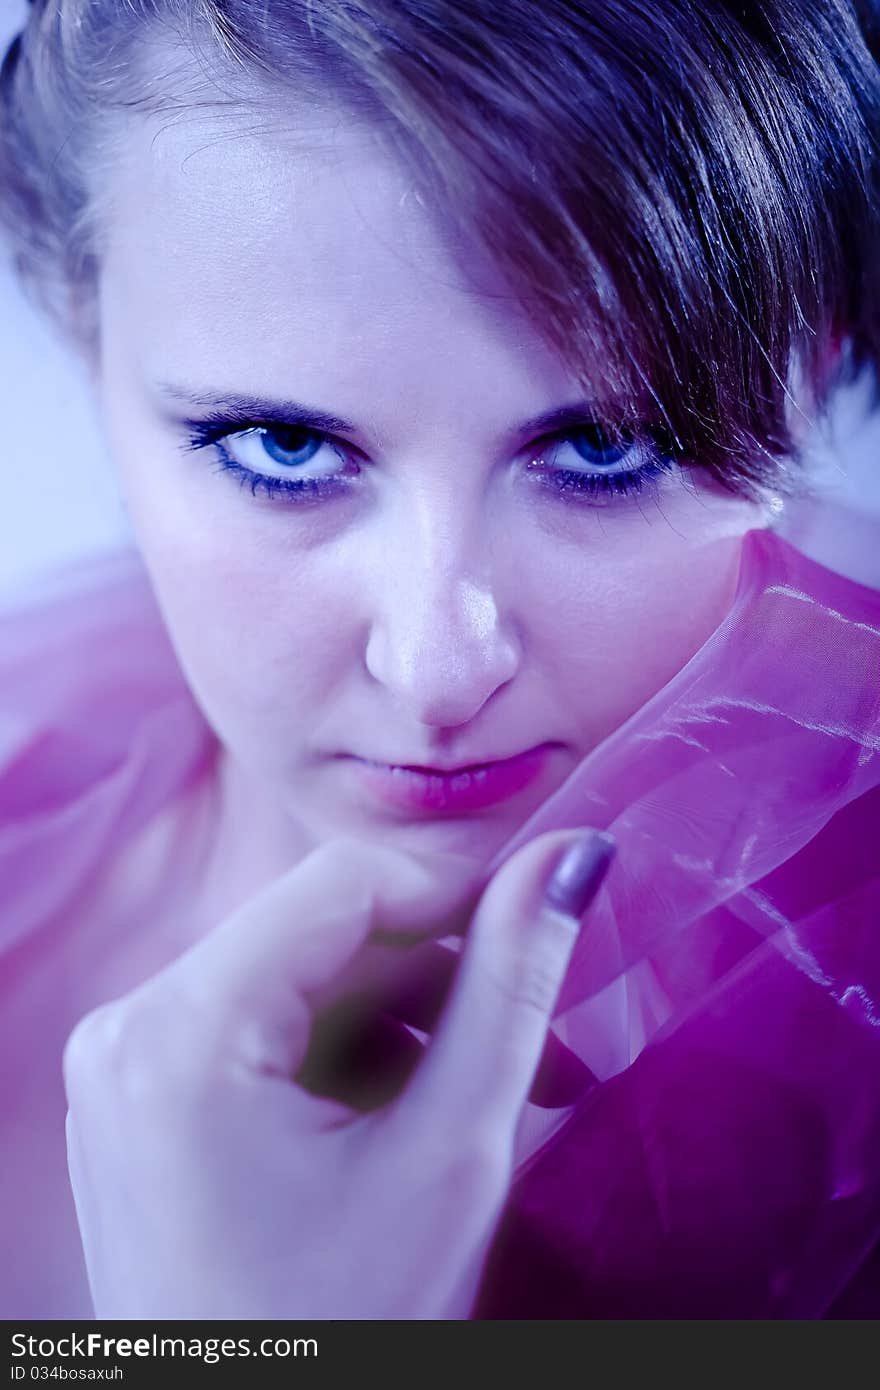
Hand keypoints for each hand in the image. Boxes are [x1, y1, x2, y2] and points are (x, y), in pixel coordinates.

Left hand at [62, 829, 613, 1319]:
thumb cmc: (347, 1335)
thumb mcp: (448, 1155)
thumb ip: (509, 987)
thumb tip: (571, 857)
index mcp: (178, 1030)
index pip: (343, 883)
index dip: (459, 887)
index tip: (551, 911)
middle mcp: (127, 1029)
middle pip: (321, 937)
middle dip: (444, 977)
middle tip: (550, 1033)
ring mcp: (127, 1071)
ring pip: (302, 985)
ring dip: (409, 1023)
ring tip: (505, 1091)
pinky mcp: (146, 1108)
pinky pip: (266, 1037)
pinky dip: (351, 1061)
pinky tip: (421, 1117)